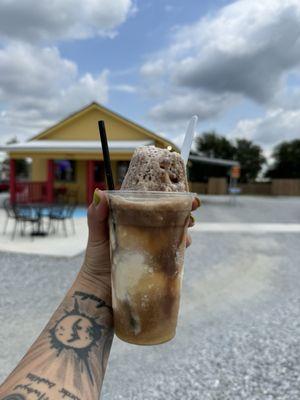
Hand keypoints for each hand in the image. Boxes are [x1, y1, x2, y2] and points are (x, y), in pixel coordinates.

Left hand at [80, 189, 199, 291]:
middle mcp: (144, 231)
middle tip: (190, 208)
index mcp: (130, 220)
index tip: (178, 193)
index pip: (150, 204)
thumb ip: (96, 216)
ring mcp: (153, 247)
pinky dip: (182, 246)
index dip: (165, 197)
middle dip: (181, 210)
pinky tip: (185, 244)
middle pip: (166, 216)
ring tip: (187, 227)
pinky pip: (174, 253)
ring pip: (173, 233)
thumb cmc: (96, 262)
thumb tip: (99, 192)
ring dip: (183, 227)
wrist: (100, 295)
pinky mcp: (159, 264)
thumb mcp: (97, 236)